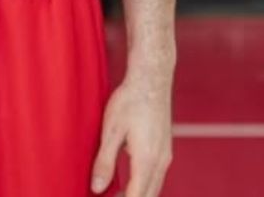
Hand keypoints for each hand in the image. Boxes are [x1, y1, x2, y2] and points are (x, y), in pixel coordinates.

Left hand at [90, 69, 172, 196]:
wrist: (151, 78)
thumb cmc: (129, 101)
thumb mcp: (111, 131)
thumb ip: (104, 162)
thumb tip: (97, 188)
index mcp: (146, 160)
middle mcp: (160, 161)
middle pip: (148, 196)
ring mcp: (166, 155)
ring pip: (154, 187)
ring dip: (139, 195)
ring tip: (118, 195)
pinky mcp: (165, 148)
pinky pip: (157, 176)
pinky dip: (145, 185)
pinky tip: (131, 182)